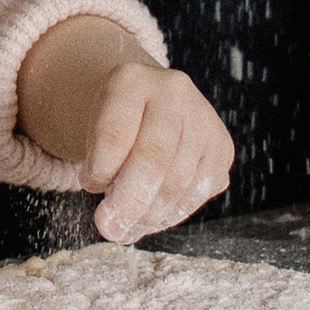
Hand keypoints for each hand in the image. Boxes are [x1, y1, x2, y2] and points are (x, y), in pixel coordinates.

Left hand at [17, 16, 233, 242]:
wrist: (146, 103)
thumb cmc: (114, 123)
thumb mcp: (93, 130)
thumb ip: (99, 168)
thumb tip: (117, 227)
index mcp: (131, 80)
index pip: (115, 132)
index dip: (100, 168)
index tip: (87, 185)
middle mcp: (173, 92)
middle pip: (153, 157)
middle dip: (130, 202)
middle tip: (109, 229)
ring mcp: (202, 118)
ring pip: (179, 180)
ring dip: (151, 214)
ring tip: (129, 226)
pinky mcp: (221, 145)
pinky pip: (200, 190)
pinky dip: (175, 212)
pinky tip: (154, 217)